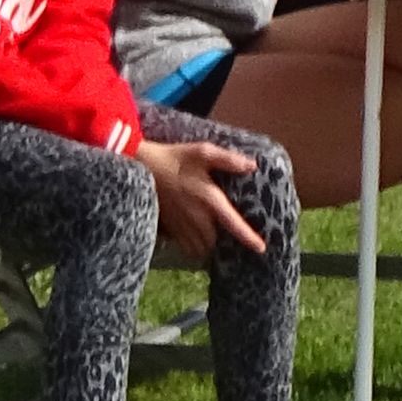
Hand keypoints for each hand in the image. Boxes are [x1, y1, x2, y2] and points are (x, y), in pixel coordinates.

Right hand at [143, 137, 271, 260]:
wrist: (140, 164)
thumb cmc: (174, 157)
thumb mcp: (203, 152)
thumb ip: (228, 160)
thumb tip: (252, 166)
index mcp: (209, 199)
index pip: (232, 223)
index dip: (247, 237)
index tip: (261, 248)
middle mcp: (196, 217)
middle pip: (215, 242)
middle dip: (224, 244)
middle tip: (234, 241)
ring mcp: (181, 225)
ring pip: (199, 248)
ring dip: (208, 248)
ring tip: (217, 243)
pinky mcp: (169, 227)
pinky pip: (185, 246)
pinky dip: (193, 248)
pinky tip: (198, 239)